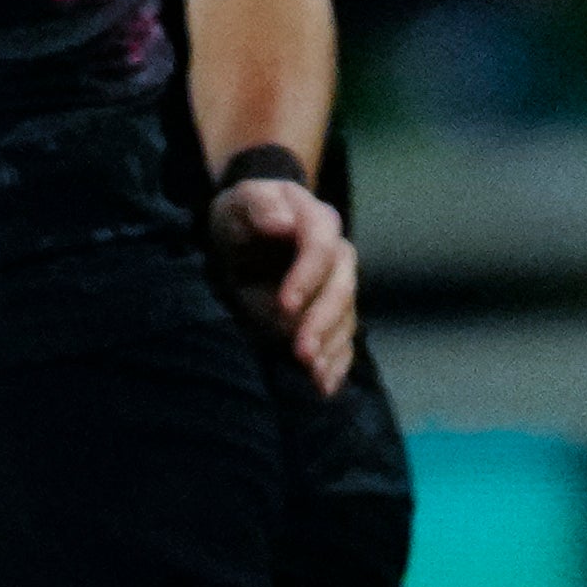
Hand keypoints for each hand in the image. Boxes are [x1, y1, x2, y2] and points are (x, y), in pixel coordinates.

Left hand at [211, 178, 357, 394]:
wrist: (245, 231)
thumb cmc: (241, 215)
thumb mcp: (241, 200)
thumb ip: (259, 205)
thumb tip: (282, 222)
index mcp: (318, 221)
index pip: (322, 248)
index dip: (308, 276)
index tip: (286, 304)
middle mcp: (337, 255)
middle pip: (341, 289)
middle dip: (323, 322)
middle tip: (301, 352)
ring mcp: (338, 286)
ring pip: (345, 319)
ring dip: (330, 348)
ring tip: (312, 374)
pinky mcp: (332, 313)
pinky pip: (343, 339)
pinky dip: (336, 363)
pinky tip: (325, 385)